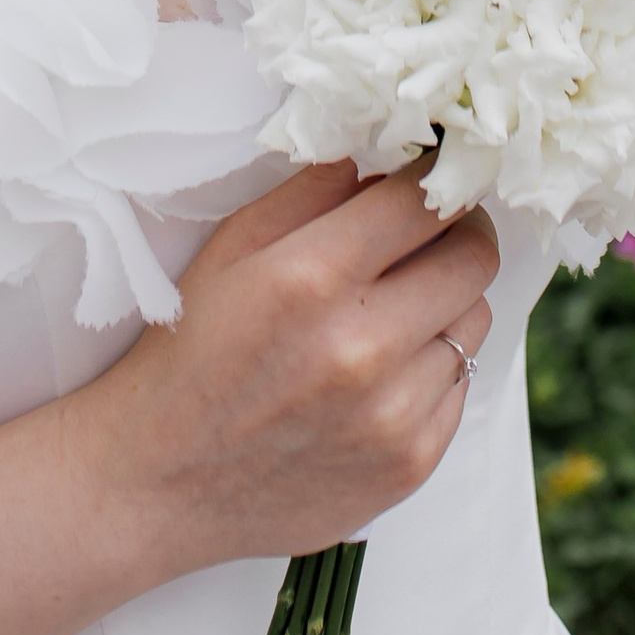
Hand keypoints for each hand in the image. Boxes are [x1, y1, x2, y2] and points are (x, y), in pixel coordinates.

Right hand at [78, 165, 500, 581]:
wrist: (159, 482)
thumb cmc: (191, 351)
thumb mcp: (231, 248)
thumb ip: (313, 190)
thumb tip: (387, 153)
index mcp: (312, 277)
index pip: (425, 199)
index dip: (436, 176)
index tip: (430, 175)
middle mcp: (363, 347)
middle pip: (475, 258)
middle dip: (458, 233)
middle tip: (431, 234)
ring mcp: (393, 415)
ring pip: (475, 322)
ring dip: (445, 304)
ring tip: (395, 310)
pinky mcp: (411, 465)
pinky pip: (461, 387)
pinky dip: (432, 369)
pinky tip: (383, 373)